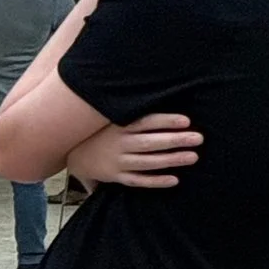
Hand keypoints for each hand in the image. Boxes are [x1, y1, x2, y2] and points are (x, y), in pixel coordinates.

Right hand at [68, 111, 200, 189]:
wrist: (68, 151)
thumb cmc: (96, 131)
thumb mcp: (106, 116)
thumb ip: (127, 107)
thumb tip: (151, 86)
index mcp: (118, 126)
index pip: (145, 122)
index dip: (165, 120)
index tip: (186, 120)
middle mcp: (118, 144)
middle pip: (150, 143)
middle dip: (175, 140)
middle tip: (199, 138)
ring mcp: (117, 162)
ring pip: (148, 162)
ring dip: (171, 160)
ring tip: (193, 157)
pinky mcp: (116, 176)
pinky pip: (138, 181)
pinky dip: (155, 181)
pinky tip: (174, 180)